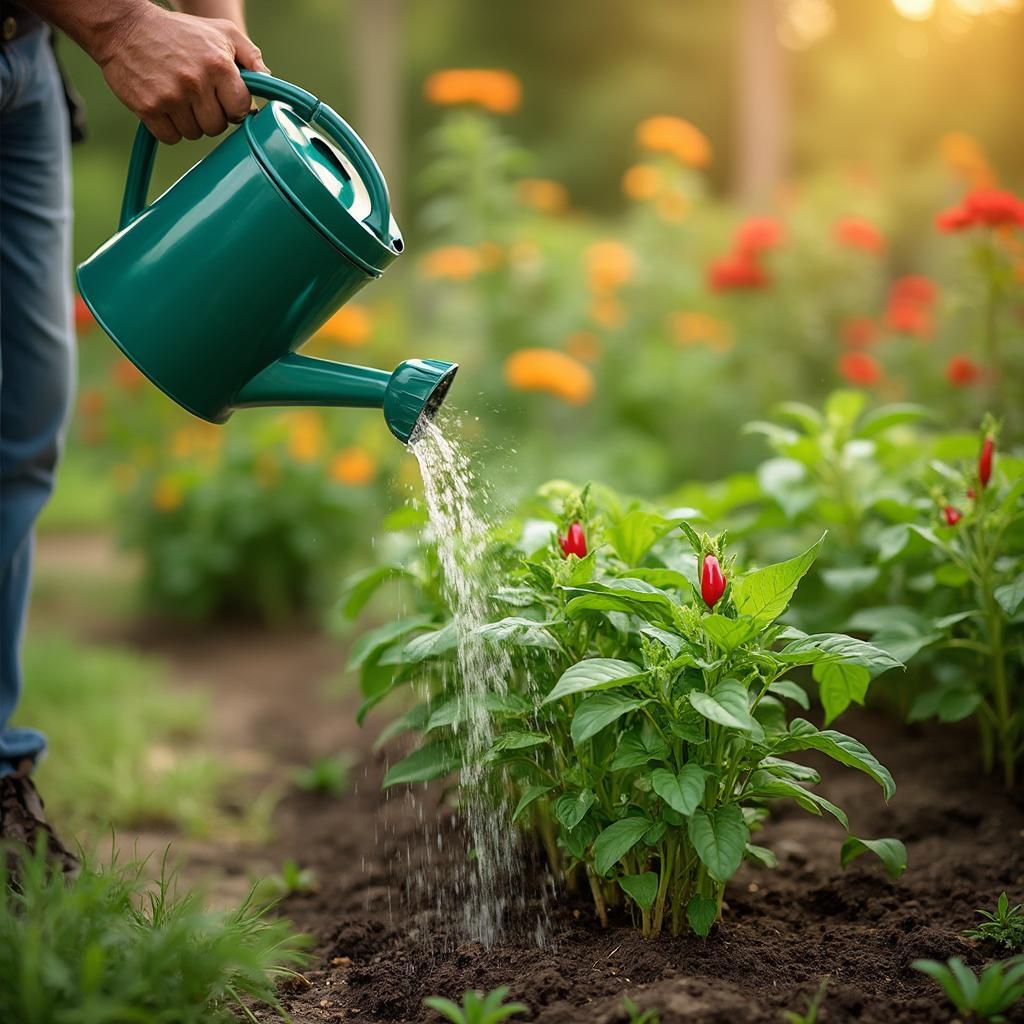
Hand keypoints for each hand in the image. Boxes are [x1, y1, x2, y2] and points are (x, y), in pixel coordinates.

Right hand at [97, 3, 268, 143]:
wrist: (124, 27)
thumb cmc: (179, 32)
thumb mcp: (221, 32)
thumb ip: (250, 55)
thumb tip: (268, 81)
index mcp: (219, 65)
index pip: (242, 109)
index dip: (234, 107)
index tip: (223, 98)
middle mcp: (196, 82)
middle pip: (218, 126)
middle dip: (211, 115)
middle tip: (197, 96)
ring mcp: (171, 96)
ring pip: (195, 134)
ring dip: (189, 121)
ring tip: (179, 97)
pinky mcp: (149, 108)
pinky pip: (171, 137)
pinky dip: (169, 128)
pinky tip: (164, 105)